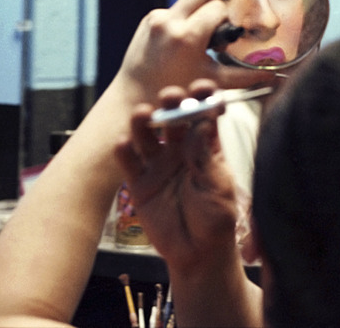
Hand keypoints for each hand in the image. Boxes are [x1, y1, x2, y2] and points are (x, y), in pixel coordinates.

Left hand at [111, 0, 273, 106]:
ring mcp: (156, 18)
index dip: (230, 19)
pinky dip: (189, 21)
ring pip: (192, 2)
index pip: (220, 10)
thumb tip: (275, 76)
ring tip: (210, 30)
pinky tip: (186, 42)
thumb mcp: (212, 84)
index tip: (233, 33)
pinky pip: (178, 13)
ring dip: (204, 11)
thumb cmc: (174, 96)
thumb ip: (245, 77)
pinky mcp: (149, 19)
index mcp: (186, 37)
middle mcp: (169, 21)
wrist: (133, 100)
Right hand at [115, 79, 238, 273]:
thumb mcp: (217, 186)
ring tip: (143, 114)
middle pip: (173, 118)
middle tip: (170, 96)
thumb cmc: (216, 218)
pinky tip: (123, 143)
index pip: (204, 115)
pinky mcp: (140, 181)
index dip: (203, 99)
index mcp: (206, 146)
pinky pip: (129, 162)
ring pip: (147, 135)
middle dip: (171, 103)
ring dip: (143, 122)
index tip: (202, 87)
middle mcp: (181, 149)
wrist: (197, 252)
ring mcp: (159, 163)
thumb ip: (205, 157)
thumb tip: (201, 124)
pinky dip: (123, 151)